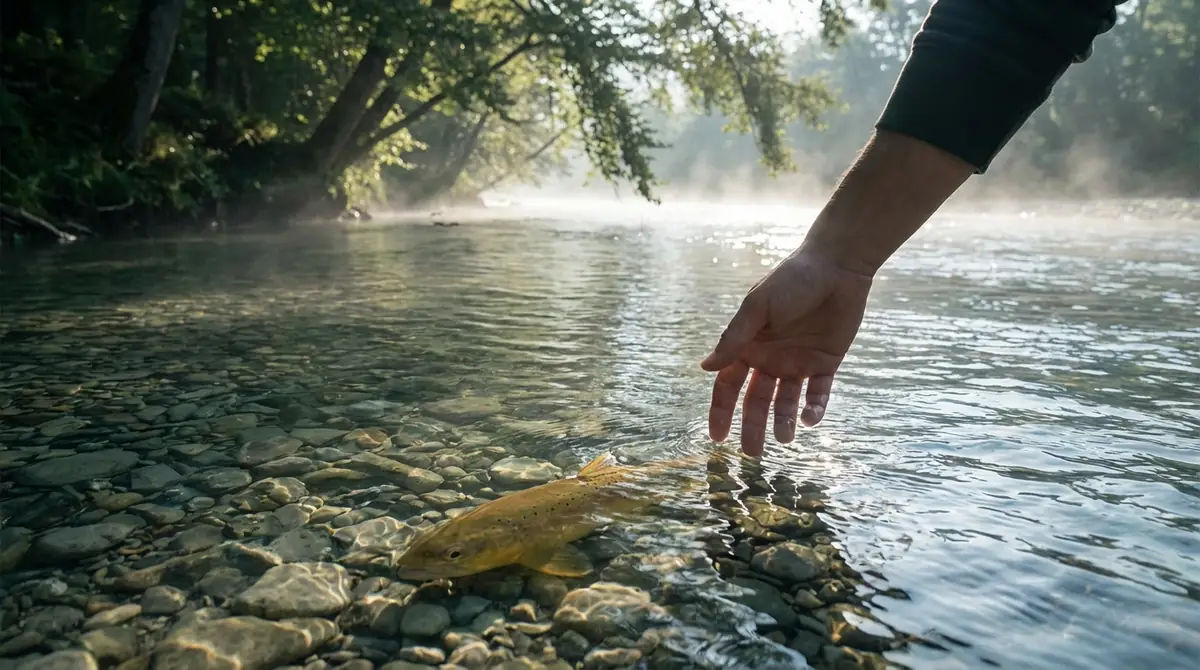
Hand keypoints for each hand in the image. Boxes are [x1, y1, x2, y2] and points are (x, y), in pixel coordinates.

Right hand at [700, 244, 873, 455]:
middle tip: (753, 454)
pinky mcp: (826, 363)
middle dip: (753, 427)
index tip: (717, 438)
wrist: (836, 267)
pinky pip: (818, 393)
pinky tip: (809, 419)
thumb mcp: (758, 307)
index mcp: (749, 346)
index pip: (728, 385)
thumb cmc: (791, 280)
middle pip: (756, 401)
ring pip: (786, 402)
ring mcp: (798, 363)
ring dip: (783, 422)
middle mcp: (770, 359)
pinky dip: (814, 408)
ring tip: (785, 439)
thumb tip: (704, 367)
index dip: (721, 411)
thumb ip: (734, 338)